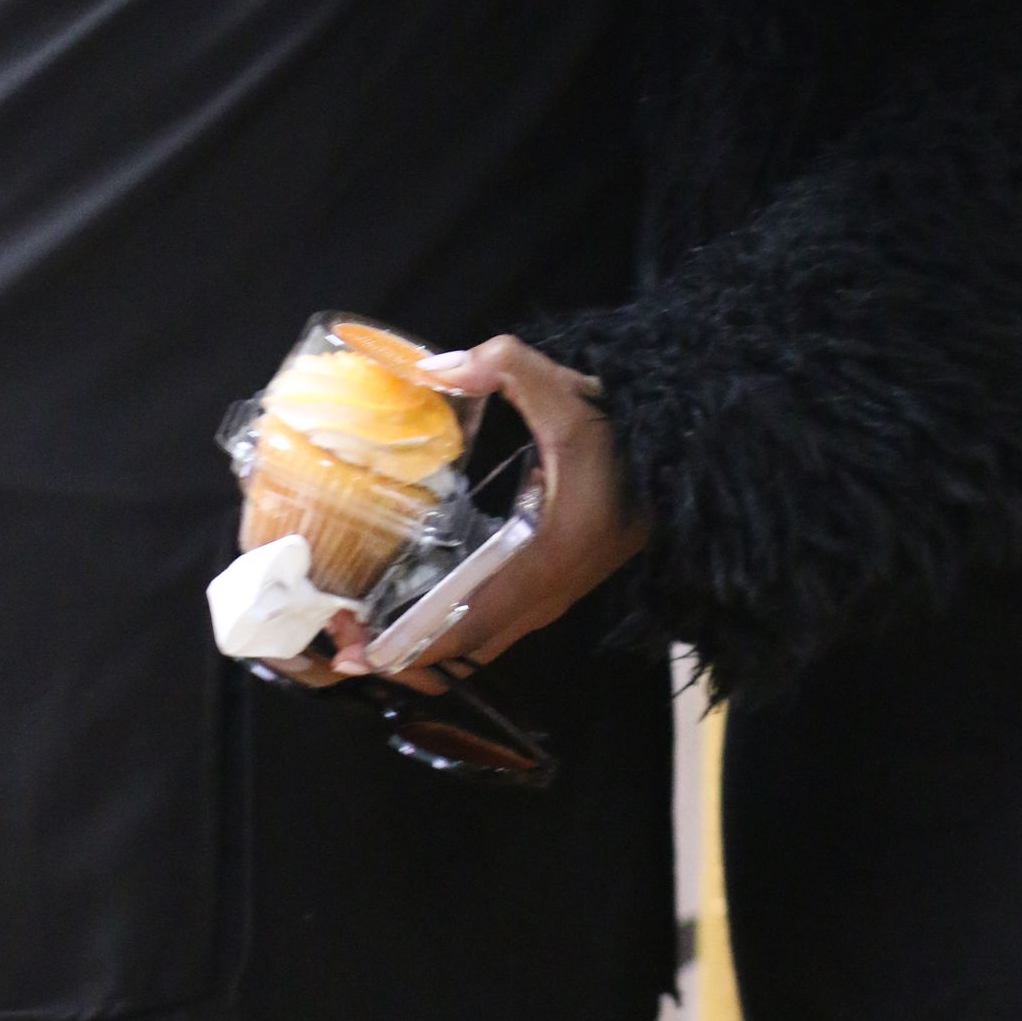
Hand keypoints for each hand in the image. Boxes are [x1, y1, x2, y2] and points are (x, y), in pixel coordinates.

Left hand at [341, 336, 645, 683]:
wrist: (681, 459)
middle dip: (402, 654)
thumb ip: (504, 366)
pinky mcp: (551, 588)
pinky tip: (407, 606)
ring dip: (422, 646)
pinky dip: (447, 630)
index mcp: (545, 562)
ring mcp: (551, 598)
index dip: (410, 645)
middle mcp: (546, 596)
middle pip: (465, 650)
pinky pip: (491, 626)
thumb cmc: (622, 435)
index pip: (469, 626)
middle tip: (340, 642)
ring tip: (362, 629)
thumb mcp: (565, 393)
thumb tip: (435, 367)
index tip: (356, 652)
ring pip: (478, 644)